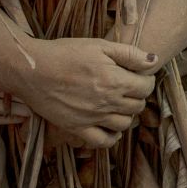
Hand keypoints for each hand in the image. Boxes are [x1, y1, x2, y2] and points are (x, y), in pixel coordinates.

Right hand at [10, 38, 157, 148]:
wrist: (32, 69)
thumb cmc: (66, 53)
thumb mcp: (100, 46)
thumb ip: (130, 54)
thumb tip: (154, 60)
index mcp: (115, 80)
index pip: (146, 88)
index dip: (146, 80)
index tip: (138, 75)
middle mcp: (107, 102)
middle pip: (137, 106)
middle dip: (137, 96)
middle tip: (128, 87)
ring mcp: (92, 118)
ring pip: (124, 124)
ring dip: (126, 114)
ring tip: (118, 103)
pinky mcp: (76, 128)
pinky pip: (103, 142)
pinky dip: (111, 136)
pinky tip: (109, 125)